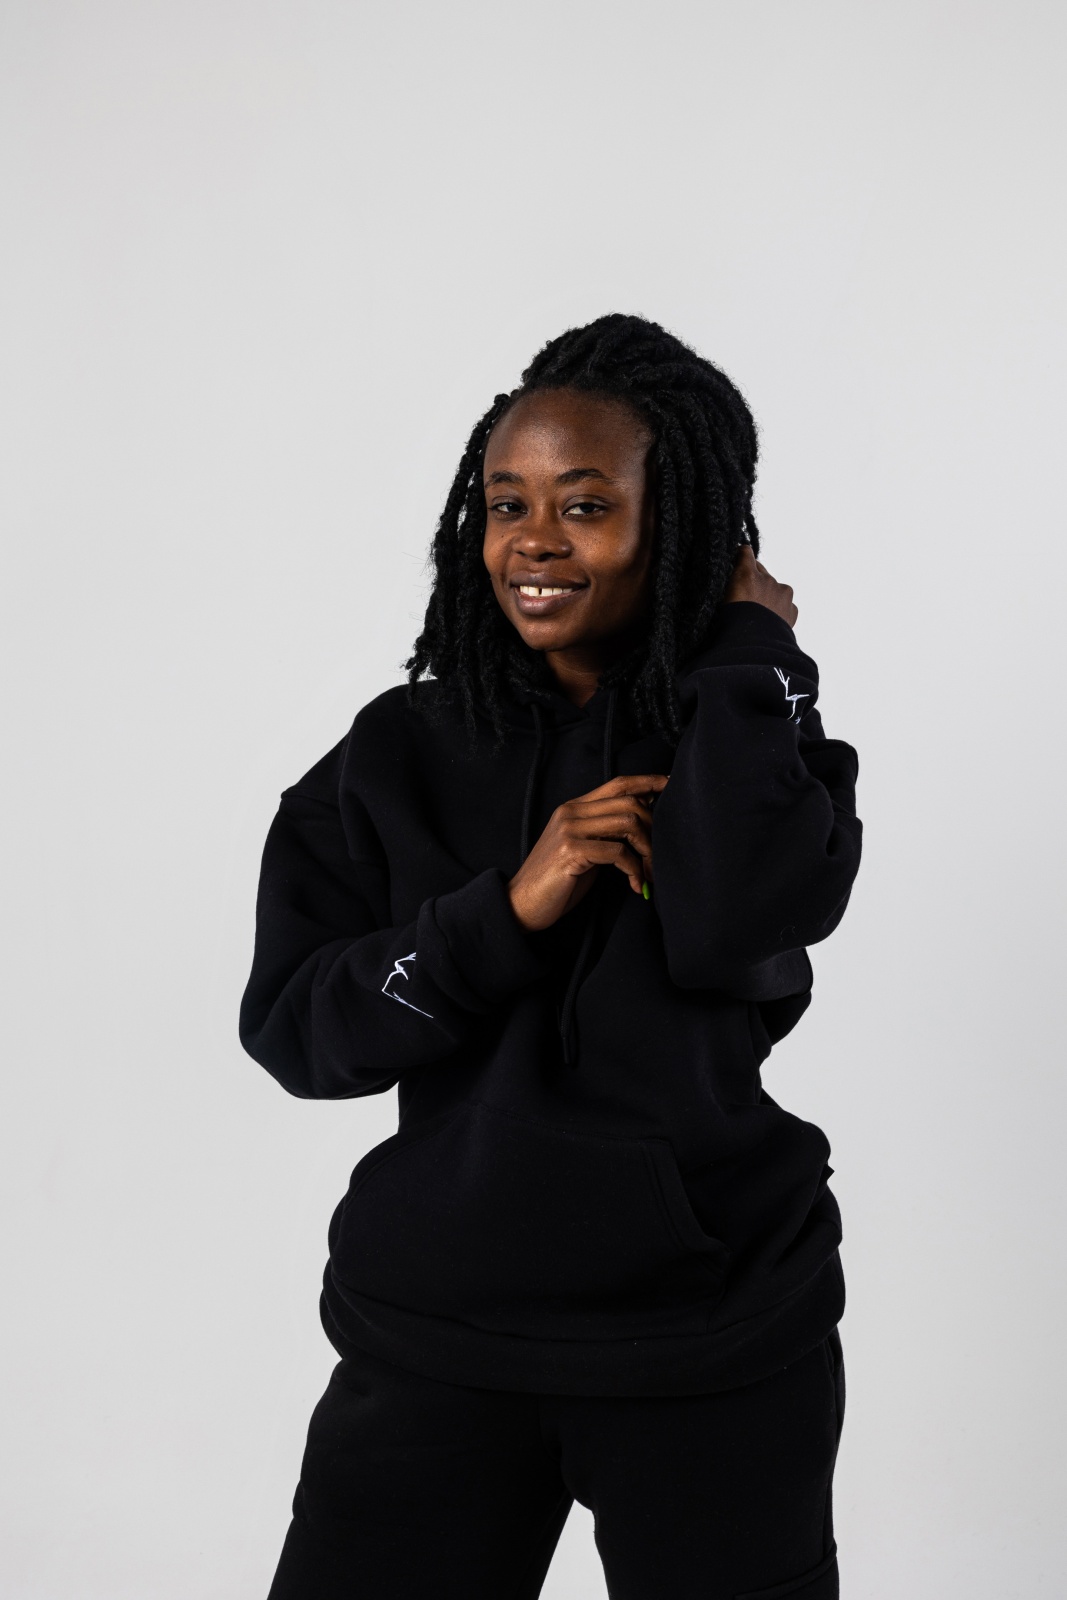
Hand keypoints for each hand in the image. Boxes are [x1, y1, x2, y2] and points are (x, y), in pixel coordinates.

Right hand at [507, 774, 668, 931]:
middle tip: (659, 857)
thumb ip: (605, 832)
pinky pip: (618, 852)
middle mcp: (571, 812)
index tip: (669, 786)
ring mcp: (569, 830)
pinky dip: (634, 869)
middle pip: (629, 802)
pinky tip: (635, 885)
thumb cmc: (558, 881)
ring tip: (650, 873)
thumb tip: (643, 822)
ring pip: (627, 823)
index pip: (618, 784)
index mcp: (574, 808)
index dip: (647, 782)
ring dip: (647, 851)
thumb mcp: (584, 849)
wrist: (522, 904)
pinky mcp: (571, 851)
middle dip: (654, 829)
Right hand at [724, 545, 797, 627]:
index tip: (736, 561)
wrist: (753, 646)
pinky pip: (786, 605)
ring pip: (774, 589)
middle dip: (753, 580)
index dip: (740, 557)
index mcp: (746, 575)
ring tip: (758, 613)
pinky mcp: (792, 609)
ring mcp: (782, 594)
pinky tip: (769, 621)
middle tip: (744, 596)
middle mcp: (767, 580)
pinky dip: (779, 610)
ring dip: (767, 595)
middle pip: (761, 572)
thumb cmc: (730, 626)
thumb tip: (730, 586)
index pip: (745, 553)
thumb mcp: (719, 601)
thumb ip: (727, 587)